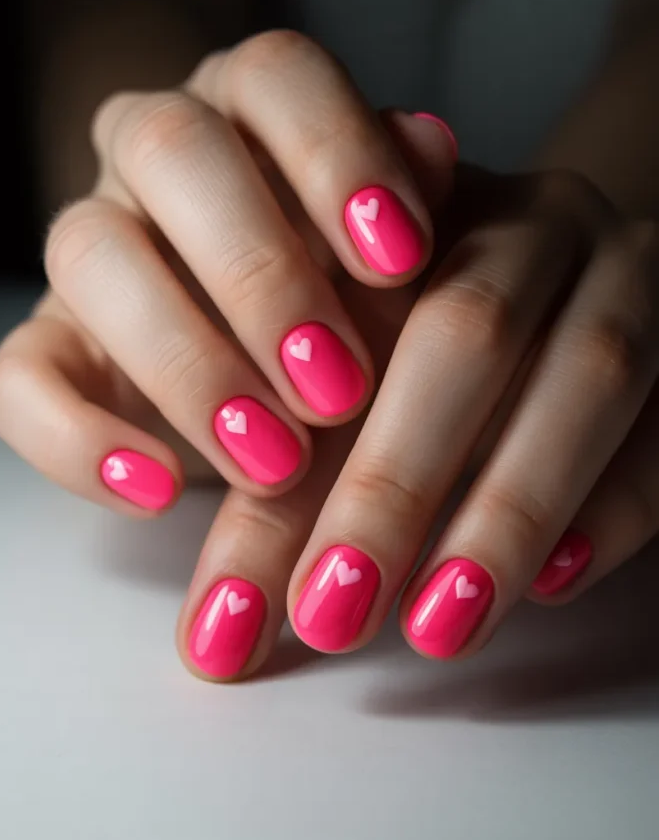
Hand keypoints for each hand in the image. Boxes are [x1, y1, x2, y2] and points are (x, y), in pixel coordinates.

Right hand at [0, 31, 453, 509]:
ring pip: (91, 256)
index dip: (337, 155)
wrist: (277, 372)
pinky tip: (158, 488)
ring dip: (188, 365)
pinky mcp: (50, 349)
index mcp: (251, 110)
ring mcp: (92, 247)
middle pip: (174, 152)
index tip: (401, 259)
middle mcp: (157, 155)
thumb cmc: (353, 301)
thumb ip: (409, 211)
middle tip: (339, 388)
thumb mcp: (395, 265)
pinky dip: (80, 441)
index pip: (277, 75)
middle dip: (262, 275)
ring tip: (275, 461)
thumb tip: (431, 148)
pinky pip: (21, 379)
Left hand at [178, 165, 658, 679]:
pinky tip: (554, 583)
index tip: (224, 610)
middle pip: (466, 334)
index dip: (280, 467)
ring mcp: (627, 271)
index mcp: (414, 208)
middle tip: (330, 615)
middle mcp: (530, 222)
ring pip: (589, 374)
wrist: (574, 272)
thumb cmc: (423, 339)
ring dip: (510, 510)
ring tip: (437, 628)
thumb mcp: (341, 388)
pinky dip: (617, 507)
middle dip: (393, 485)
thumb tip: (221, 632)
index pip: (334, 330)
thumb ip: (281, 486)